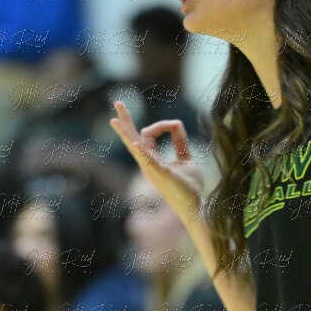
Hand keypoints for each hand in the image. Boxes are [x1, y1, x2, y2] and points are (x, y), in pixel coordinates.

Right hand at [110, 101, 205, 225]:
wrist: (196, 207)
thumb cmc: (190, 187)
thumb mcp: (186, 159)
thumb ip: (180, 143)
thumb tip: (177, 123)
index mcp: (153, 160)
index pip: (149, 134)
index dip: (163, 124)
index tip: (173, 125)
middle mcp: (148, 164)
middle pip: (132, 138)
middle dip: (126, 121)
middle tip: (117, 103)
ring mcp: (153, 169)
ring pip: (136, 147)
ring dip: (125, 133)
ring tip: (114, 120)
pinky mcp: (162, 174)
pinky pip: (150, 161)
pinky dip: (143, 152)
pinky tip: (135, 144)